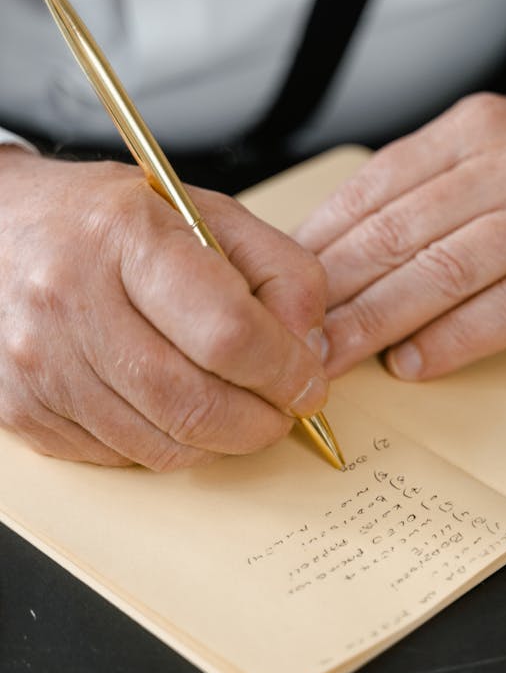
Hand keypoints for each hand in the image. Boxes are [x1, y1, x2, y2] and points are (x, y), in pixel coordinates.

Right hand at [0, 148, 327, 467]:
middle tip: (282, 410)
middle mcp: (70, 302)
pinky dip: (166, 444)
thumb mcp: (205, 214)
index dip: (285, 372)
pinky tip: (170, 406)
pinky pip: (123, 458)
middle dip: (261, 422)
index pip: (229, 334)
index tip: (308, 382)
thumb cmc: (106, 222)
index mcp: (125, 238)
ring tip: (232, 406)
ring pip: (162, 446)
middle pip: (196, 404)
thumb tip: (311, 349)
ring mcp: (41, 365)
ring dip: (218, 441)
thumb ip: (280, 270)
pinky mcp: (24, 411)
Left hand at [295, 92, 505, 379]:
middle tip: (287, 341)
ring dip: (379, 323)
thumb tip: (341, 245)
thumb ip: (431, 186)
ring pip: (449, 270)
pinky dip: (461, 337)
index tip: (276, 290)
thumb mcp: (504, 146)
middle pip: (402, 234)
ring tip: (332, 362)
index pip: (377, 189)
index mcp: (477, 129)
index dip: (319, 247)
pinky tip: (418, 363)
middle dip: (334, 296)